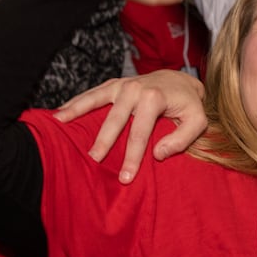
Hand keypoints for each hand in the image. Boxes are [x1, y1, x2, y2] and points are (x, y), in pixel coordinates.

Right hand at [54, 71, 208, 181]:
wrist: (182, 79)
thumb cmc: (189, 104)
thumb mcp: (198, 121)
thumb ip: (183, 138)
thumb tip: (158, 154)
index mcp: (154, 98)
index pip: (140, 133)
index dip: (132, 157)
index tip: (125, 177)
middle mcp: (135, 88)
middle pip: (115, 119)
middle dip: (103, 141)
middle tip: (92, 160)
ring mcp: (122, 85)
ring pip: (96, 99)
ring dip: (76, 111)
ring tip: (58, 123)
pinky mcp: (115, 84)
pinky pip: (93, 93)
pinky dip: (76, 101)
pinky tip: (61, 112)